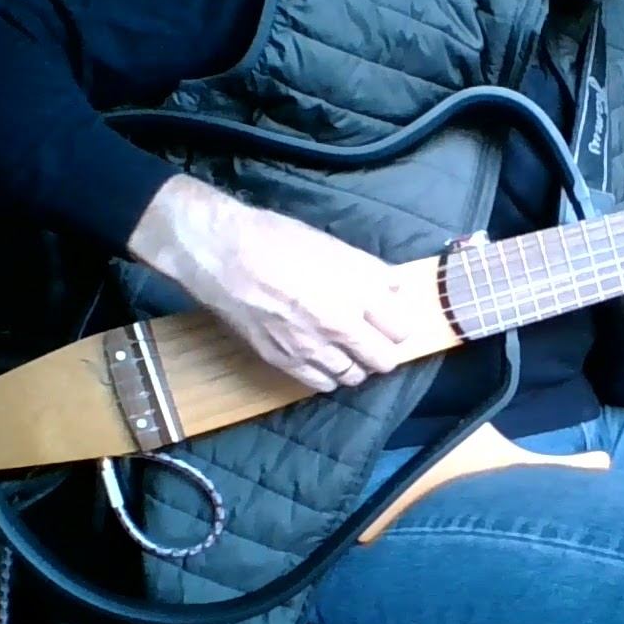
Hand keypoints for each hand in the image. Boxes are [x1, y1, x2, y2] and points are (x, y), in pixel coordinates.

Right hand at [127, 175, 414, 392]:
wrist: (223, 254)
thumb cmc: (278, 239)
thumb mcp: (335, 247)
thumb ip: (371, 274)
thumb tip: (395, 290)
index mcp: (358, 293)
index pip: (401, 330)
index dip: (398, 324)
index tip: (391, 319)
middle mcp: (340, 327)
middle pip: (383, 361)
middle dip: (384, 350)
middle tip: (374, 338)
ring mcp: (312, 349)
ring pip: (354, 376)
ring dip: (356, 364)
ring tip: (347, 349)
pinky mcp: (285, 362)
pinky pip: (322, 384)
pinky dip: (329, 375)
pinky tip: (324, 359)